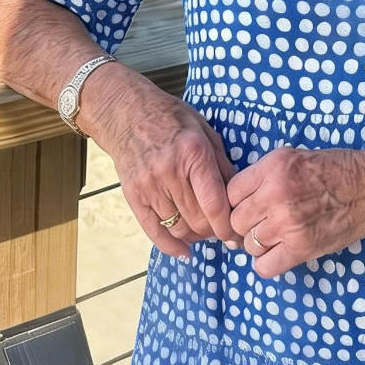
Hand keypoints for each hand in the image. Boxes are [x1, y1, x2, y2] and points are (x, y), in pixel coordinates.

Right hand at [81, 65, 242, 261]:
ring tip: (204, 232)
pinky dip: (171, 246)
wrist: (126, 112)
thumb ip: (222, 164)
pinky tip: (184, 251)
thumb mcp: (205, 131)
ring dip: (196, 236)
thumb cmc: (172, 119)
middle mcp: (170, 172)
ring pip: (179, 228)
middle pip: (198, 220)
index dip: (228, 226)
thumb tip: (238, 197)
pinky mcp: (133, 195)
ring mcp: (149, 185)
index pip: (214, 203)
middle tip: (223, 232)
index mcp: (193, 153)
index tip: (237, 235)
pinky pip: (153, 231)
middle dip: (215, 232)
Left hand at [228, 145, 364, 278]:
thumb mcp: (291, 157)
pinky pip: (265, 267)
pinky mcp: (302, 247)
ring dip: (259, 244)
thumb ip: (262, 176)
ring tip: (277, 236)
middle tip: (262, 223)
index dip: (237, 201)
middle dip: (246, 224)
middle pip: (236, 221)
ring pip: (249, 245)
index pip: (230, 193)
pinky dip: (267, 263)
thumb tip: (235, 202)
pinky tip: (280, 253)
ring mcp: (288, 223)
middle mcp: (275, 194)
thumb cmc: (334, 170)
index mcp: (272, 168)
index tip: (249, 205)